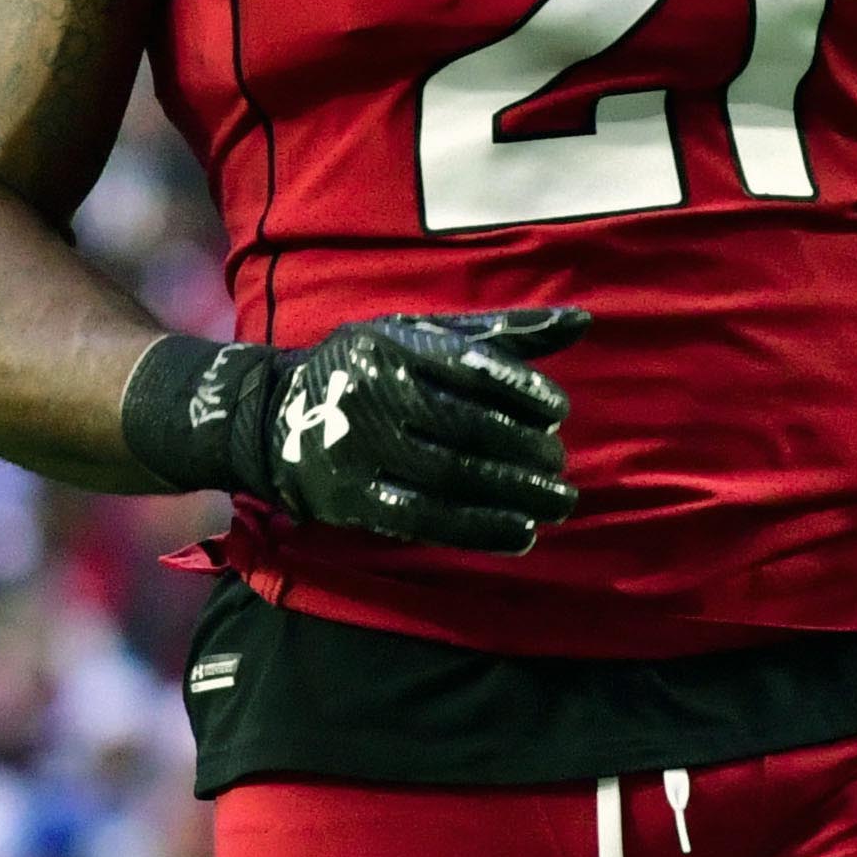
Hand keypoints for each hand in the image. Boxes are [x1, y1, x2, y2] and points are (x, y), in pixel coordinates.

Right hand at [119, 309, 587, 551]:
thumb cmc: (370, 369)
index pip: (472, 368)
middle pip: (468, 428)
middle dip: (526, 452)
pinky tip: (520, 534)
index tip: (558, 413)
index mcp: (394, 344)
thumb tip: (583, 322)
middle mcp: (373, 393)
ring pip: (452, 477)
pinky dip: (479, 529)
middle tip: (561, 468)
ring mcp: (358, 448)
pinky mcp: (350, 498)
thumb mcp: (422, 335)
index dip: (523, 392)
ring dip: (515, 495)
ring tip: (557, 504)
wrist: (272, 416)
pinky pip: (425, 519)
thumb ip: (501, 333)